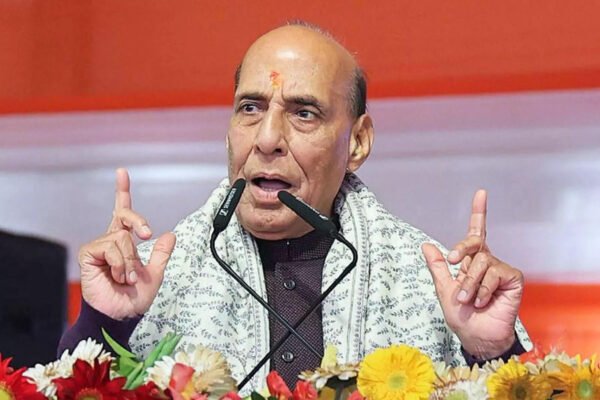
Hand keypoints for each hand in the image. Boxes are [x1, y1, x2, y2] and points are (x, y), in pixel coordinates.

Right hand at [78, 168, 175, 319]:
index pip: (122, 214)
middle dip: (139, 221)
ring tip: (127, 277)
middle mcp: (109, 241)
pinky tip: (117, 276)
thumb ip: (161, 254)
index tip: (122, 172)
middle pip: (124, 214)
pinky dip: (121, 263)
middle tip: (148, 235)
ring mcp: (97, 247)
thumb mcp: (155, 274)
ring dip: (130, 260)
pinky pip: (111, 246)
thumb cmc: (134, 300)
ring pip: (122, 237)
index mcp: (123, 243)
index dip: (121, 192)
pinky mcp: (88, 254)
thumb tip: (170, 234)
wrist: (121, 317)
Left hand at [422, 190, 522, 359]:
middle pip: (475, 241)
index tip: (481, 193)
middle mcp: (487, 261)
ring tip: (469, 299)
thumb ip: (438, 267)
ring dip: (470, 283)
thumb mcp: (444, 288)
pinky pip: (494, 273)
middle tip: (453, 263)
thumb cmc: (461, 315)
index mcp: (471, 261)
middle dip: (462, 250)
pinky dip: (483, 289)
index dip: (479, 212)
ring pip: (481, 262)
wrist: (476, 336)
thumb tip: (426, 245)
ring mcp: (501, 269)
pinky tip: (483, 301)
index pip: (476, 232)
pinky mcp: (512, 278)